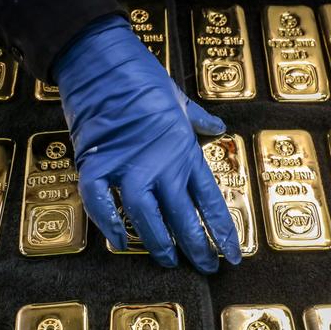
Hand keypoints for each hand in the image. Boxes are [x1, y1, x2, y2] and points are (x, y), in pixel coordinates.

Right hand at [54, 15, 240, 272]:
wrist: (105, 61)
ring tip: (167, 261)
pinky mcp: (97, 163)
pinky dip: (106, 221)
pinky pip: (100, 201)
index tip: (233, 256)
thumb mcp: (179, 99)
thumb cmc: (144, 79)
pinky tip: (116, 240)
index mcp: (184, 152)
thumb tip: (217, 127)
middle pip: (183, 216)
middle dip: (197, 247)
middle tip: (205, 268)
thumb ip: (198, 120)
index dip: (223, 232)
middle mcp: (162, 164)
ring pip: (146, 215)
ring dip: (157, 242)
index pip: (210, 201)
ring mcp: (128, 165)